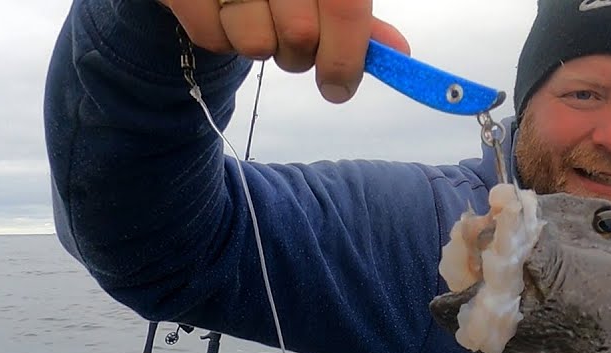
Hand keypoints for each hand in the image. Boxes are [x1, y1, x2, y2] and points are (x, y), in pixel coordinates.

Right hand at [161, 0, 410, 102]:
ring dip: (260, 44)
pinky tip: (224, 12)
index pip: (346, 6)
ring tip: (255, 16)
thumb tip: (397, 52)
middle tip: (292, 38)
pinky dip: (221, 38)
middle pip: (299, 35)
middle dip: (300, 53)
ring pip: (256, 43)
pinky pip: (213, 38)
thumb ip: (354, 17)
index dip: (346, 55)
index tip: (339, 87)